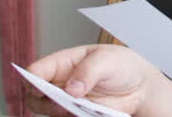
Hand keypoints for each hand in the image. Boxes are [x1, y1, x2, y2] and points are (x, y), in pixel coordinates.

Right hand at [26, 44, 165, 116]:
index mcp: (63, 63)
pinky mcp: (75, 115)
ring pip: (49, 111)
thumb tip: (72, 89)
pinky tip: (90, 113)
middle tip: (63, 103)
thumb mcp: (108, 60)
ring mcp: (66, 101)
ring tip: (80, 108)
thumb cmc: (121, 65)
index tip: (41, 88)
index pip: (37, 70)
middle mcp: (60, 83)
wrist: (139, 86)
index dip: (32, 79)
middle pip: (35, 97)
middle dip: (45, 102)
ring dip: (60, 112)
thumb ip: (89, 70)